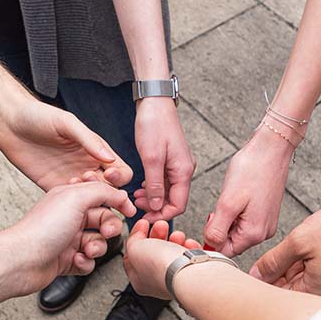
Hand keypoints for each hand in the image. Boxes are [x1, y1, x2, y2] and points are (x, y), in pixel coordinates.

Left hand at [0, 101, 133, 190]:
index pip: (121, 170)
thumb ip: (89, 140)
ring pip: (92, 199)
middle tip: (91, 186)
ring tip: (75, 189)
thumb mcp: (66, 122)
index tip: (108, 175)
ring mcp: (71, 177)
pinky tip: (64, 196)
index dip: (119, 177)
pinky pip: (71, 203)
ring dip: (90, 200)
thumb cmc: (37, 115)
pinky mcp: (54, 186)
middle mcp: (87, 165)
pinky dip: (73, 206)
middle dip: (107, 192)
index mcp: (95, 149)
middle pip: (110, 188)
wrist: (8, 122)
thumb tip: (109, 158)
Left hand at [8, 181, 136, 291]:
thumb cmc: (42, 229)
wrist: (21, 261)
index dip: (117, 202)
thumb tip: (121, 195)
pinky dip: (86, 262)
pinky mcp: (65, 259)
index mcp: (70, 197)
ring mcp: (67, 239)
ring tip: (87, 250)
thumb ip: (103, 191)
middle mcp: (69, 217)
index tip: (128, 210)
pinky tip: (75, 260)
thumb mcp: (76, 197)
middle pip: (104, 220)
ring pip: (98, 243)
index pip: (103, 195)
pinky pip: (88, 262)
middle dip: (109, 228)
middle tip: (106, 233)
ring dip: (98, 248)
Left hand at [123, 219, 201, 300]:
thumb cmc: (160, 266)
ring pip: (172, 253)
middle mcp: (157, 282)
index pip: (133, 256)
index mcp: (139, 280)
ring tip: (177, 235)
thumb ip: (133, 240)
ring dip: (175, 239)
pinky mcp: (192, 273)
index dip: (136, 238)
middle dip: (157, 235)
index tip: (142, 225)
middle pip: (154, 252)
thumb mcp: (134, 248)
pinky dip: (189, 247)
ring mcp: (175, 277)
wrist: (186, 271)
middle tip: (160, 225)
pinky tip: (188, 244)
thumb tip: (137, 235)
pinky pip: (189, 256)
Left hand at [132, 98, 194, 220]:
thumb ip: (155, 184)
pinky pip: (165, 180)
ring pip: (169, 191)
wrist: (155, 102)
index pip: (178, 205)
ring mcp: (179, 164)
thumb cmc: (154, 124)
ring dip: (154, 198)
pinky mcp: (172, 159)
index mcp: (184, 171)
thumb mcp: (151, 158)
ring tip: (136, 197)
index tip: (145, 217)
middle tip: (137, 207)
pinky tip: (141, 187)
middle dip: (156, 207)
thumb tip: (157, 206)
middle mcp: (185, 169)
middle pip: (174, 200)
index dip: (162, 214)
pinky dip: (154, 187)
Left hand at [204, 126, 293, 255]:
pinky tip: (236, 197)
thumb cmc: (252, 169)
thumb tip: (209, 245)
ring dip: (227, 219)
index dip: (210, 240)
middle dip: (219, 228)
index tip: (207, 222)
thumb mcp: (227, 202)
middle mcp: (263, 232)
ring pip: (236, 231)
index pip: (225, 252)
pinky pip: (244, 221)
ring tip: (229, 199)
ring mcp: (266, 223)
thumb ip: (217, 228)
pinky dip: (235, 212)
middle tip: (217, 208)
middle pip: (231, 242)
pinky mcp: (265, 213)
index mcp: (254, 234)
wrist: (271, 148)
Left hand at [249, 196, 320, 301]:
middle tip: (280, 255)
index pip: (277, 298)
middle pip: (293, 295)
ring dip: (299, 270)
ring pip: (308, 286)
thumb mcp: (300, 240)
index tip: (254, 273)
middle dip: (281, 276)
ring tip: (304, 248)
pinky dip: (315, 268)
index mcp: (314, 294)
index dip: (263, 283)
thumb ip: (274, 261)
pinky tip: (316, 250)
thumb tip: (256, 275)